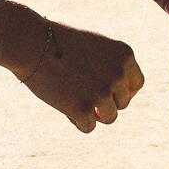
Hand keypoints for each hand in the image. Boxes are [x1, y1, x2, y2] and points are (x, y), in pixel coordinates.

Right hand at [0, 0, 144, 132]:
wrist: (31, 43)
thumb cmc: (58, 42)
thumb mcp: (94, 47)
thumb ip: (112, 66)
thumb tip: (119, 97)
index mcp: (125, 55)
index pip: (136, 84)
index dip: (122, 91)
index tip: (107, 92)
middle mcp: (119, 74)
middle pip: (122, 103)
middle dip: (105, 102)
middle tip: (82, 91)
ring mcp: (102, 93)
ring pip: (109, 117)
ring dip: (93, 113)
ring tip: (73, 98)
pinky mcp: (84, 109)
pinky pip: (88, 127)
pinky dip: (76, 119)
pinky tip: (63, 104)